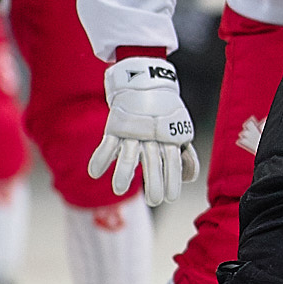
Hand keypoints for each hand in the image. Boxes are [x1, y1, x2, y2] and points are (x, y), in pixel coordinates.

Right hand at [88, 56, 199, 205]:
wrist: (145, 83)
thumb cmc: (165, 114)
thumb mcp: (180, 130)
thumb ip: (184, 155)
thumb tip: (188, 178)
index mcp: (169, 136)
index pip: (172, 161)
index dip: (172, 179)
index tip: (171, 198)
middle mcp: (152, 135)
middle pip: (153, 160)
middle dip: (154, 181)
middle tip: (154, 200)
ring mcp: (133, 131)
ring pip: (129, 154)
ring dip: (124, 173)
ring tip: (119, 191)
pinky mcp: (116, 126)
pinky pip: (107, 144)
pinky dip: (100, 158)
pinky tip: (94, 174)